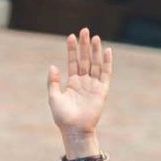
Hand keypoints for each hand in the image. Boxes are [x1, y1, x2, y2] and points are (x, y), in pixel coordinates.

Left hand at [47, 28, 111, 158]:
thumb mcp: (54, 97)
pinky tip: (107, 50)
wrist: (75, 130)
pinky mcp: (102, 90)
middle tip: (84, 30)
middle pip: (85, 59)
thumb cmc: (62, 117)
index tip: (71, 36)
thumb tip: (52, 66)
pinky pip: (106, 73)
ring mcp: (93, 85)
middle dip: (84, 45)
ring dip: (95, 51)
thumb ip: (53, 82)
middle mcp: (84, 82)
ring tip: (95, 37)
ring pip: (95, 64)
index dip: (72, 50)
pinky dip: (107, 62)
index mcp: (72, 83)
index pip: (73, 62)